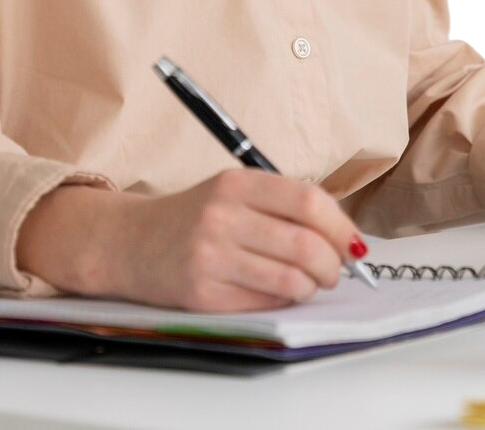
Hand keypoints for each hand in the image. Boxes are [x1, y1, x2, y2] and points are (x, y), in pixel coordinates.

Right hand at [100, 167, 364, 312]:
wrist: (130, 242)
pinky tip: (278, 290)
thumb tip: (345, 236)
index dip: (341, 226)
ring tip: (309, 282)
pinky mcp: (203, 294)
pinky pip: (267, 302)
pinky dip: (285, 299)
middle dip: (333, 264)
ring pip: (292, 280)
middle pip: (306, 245)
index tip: (353, 243)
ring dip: (313, 286)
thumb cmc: (193, 217)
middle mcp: (222, 217)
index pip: (308, 202)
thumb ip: (284, 204)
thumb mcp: (233, 191)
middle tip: (335, 269)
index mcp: (235, 183)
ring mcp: (210, 257)